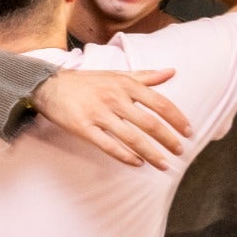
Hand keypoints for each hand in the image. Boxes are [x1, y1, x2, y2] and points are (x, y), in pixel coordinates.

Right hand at [31, 68, 191, 169]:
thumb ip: (145, 76)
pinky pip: (108, 146)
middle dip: (168, 139)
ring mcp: (98, 114)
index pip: (159, 103)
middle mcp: (114, 99)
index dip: (177, 119)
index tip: (188, 132)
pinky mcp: (83, 128)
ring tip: (163, 164)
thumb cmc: (85, 82)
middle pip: (149, 123)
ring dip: (151, 153)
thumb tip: (171, 72)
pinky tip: (137, 163)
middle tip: (180, 152)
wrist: (48, 85)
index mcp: (125, 85)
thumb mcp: (116, 75)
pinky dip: (125, 156)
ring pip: (132, 138)